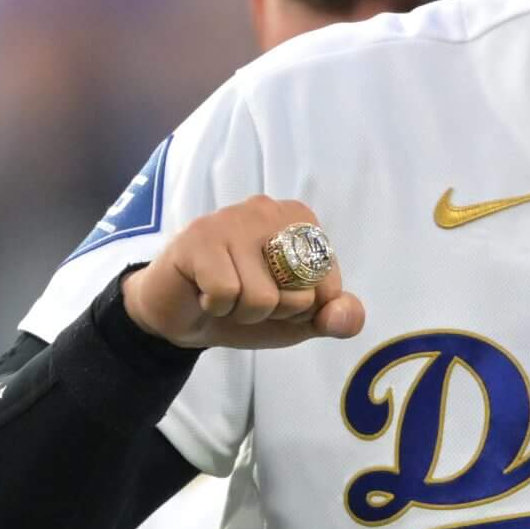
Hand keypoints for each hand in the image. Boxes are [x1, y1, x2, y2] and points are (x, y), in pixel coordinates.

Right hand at [121, 197, 363, 347]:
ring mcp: (231, 218)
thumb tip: (345, 316)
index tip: (276, 295)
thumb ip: (337, 318)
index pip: (329, 286)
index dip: (303, 308)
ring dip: (242, 312)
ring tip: (225, 294)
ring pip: (263, 297)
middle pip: (301, 291)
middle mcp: (269, 209)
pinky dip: (216, 306)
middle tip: (248, 297)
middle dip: (276, 312)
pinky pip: (226, 293)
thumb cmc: (246, 307)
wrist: (184, 317)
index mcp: (301, 221)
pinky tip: (204, 292)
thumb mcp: (301, 319)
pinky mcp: (197, 237)